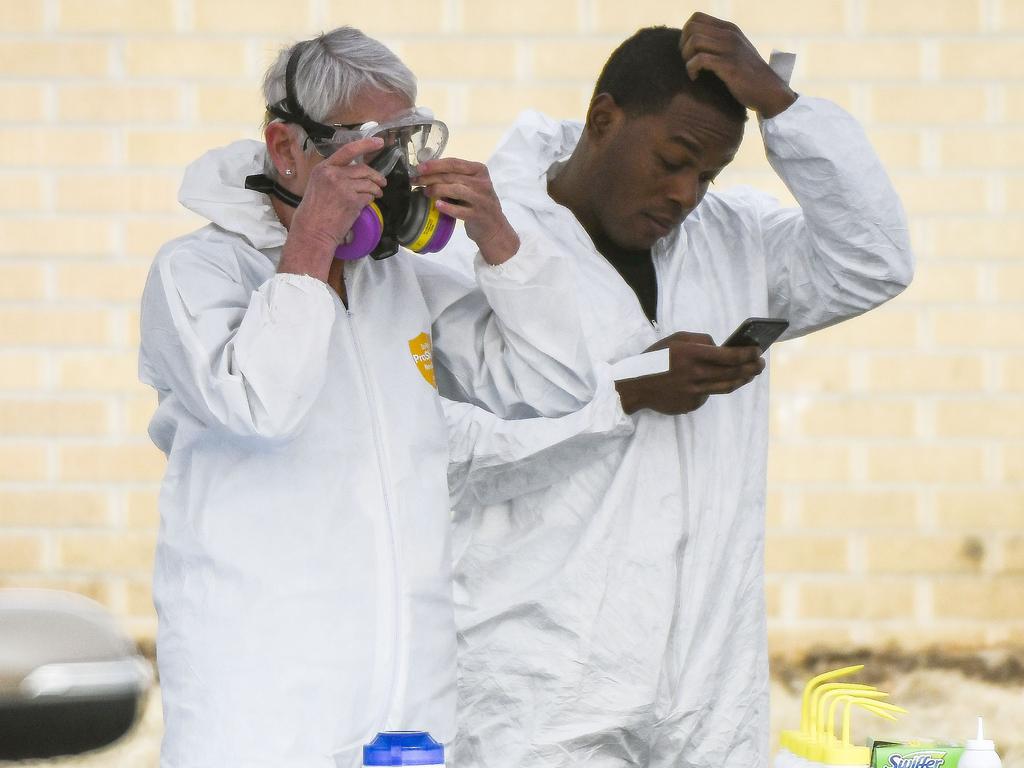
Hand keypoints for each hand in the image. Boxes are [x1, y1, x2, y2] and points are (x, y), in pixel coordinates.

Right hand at [278, 136, 387, 280]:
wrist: (312, 231)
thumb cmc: (314, 212)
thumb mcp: (318, 185)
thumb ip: (334, 176)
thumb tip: (355, 173)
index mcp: (323, 168)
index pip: (348, 150)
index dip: (366, 145)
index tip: (379, 142)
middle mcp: (333, 174)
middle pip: (362, 169)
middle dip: (376, 175)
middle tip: (382, 182)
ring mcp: (343, 187)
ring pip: (368, 183)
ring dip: (376, 189)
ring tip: (377, 194)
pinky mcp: (352, 200)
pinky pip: (368, 196)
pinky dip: (371, 199)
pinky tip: (367, 203)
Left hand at [417, 158, 519, 264]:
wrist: (494, 226)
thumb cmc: (478, 203)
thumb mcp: (471, 185)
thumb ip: (455, 177)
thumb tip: (426, 172)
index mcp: (479, 170)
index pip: (454, 163)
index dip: (435, 165)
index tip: (420, 167)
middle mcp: (482, 183)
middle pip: (452, 176)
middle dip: (430, 177)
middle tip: (416, 180)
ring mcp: (481, 200)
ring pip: (455, 189)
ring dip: (437, 189)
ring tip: (425, 192)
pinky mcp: (478, 216)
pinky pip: (460, 210)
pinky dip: (447, 207)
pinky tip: (437, 205)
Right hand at [615, 331, 764, 414]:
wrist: (635, 385)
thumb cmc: (655, 359)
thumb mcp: (675, 339)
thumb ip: (700, 340)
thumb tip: (721, 346)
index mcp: (691, 354)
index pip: (729, 355)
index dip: (748, 354)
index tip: (758, 351)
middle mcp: (695, 374)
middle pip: (733, 373)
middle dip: (751, 368)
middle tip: (760, 364)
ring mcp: (694, 391)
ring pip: (726, 387)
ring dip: (742, 380)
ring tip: (749, 374)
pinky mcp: (691, 404)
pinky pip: (709, 395)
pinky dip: (714, 387)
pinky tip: (715, 382)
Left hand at [679, 12, 796, 118]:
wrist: (770, 92)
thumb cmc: (749, 76)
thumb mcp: (736, 51)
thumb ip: (719, 43)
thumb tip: (693, 44)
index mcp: (729, 29)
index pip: (697, 17)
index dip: (685, 34)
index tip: (689, 52)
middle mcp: (730, 35)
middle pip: (692, 27)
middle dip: (683, 46)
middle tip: (688, 62)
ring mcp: (730, 49)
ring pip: (694, 41)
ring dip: (686, 58)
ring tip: (692, 71)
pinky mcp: (729, 66)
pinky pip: (700, 59)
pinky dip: (691, 69)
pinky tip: (695, 78)